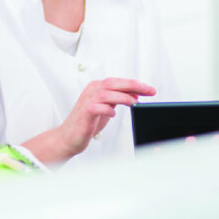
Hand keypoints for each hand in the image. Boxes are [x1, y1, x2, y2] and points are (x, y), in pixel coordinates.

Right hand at [22, 77, 155, 164]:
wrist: (69, 137)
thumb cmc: (87, 122)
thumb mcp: (106, 108)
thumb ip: (118, 100)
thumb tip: (135, 95)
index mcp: (97, 87)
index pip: (119, 81)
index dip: (135, 84)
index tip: (150, 89)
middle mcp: (92, 91)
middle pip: (114, 83)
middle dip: (134, 86)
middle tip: (149, 91)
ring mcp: (87, 100)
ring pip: (107, 93)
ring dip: (123, 97)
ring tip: (134, 102)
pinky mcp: (84, 112)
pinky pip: (97, 107)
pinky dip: (107, 109)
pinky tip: (113, 114)